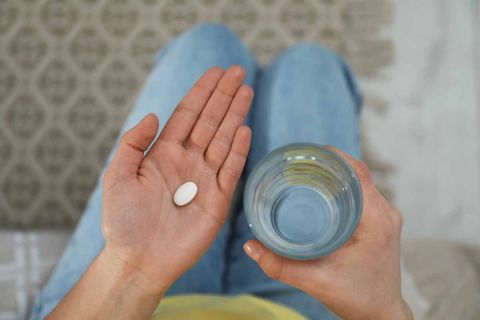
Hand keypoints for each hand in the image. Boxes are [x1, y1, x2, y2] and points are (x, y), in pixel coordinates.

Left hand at [102, 66, 252, 293]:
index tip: (215, 71)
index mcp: (164, 153)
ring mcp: (205, 179)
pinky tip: (245, 129)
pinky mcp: (218, 200)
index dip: (202, 92)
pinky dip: (238, 150)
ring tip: (246, 90)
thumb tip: (154, 115)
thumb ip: (133, 144)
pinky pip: (231, 169)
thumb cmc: (124, 221)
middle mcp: (188, 161)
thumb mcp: (117, 177)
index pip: (187, 114)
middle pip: (210, 121)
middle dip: (224, 95)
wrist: (139, 260)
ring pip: (224, 139)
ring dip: (235, 115)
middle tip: (238, 71)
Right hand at [243, 147, 412, 319]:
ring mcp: (386, 216)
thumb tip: (250, 245)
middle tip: (298, 162)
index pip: (358, 173)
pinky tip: (322, 188)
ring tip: (307, 171)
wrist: (381, 314)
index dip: (334, 156)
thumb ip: (280, 265)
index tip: (307, 152)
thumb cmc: (357, 298)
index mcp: (376, 221)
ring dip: (336, 172)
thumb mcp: (316, 282)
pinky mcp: (381, 221)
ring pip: (360, 181)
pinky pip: (362, 192)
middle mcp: (385, 213)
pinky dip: (342, 184)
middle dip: (328, 162)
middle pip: (357, 172)